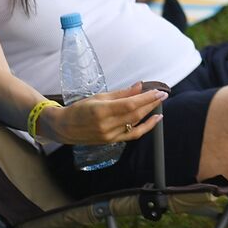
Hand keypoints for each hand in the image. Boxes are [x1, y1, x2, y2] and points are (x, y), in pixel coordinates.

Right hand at [43, 83, 166, 143]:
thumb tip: (139, 86)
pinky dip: (145, 128)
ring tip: (159, 105)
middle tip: (162, 95)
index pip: (130, 104)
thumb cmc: (80, 109)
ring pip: (136, 125)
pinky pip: (132, 135)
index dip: (146, 98)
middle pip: (135, 114)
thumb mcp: (99, 97)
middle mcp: (107, 125)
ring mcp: (110, 135)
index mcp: (102, 111)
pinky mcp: (112, 141)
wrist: (64, 128)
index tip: (158, 91)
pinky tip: (153, 120)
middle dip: (151, 104)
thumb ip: (121, 93)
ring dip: (150, 114)